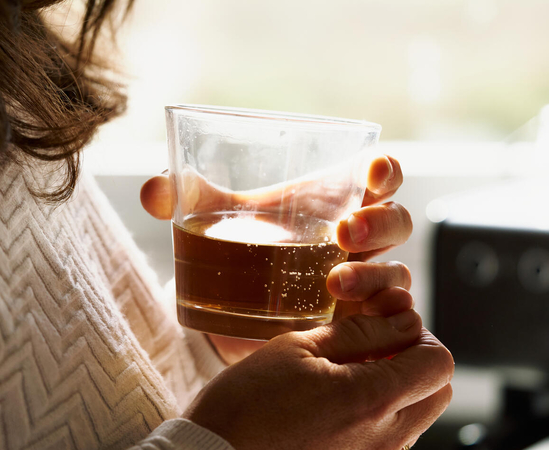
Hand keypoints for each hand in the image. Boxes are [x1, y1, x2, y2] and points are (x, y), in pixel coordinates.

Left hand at [141, 155, 412, 363]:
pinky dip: (391, 320)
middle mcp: (357, 242)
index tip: (373, 170)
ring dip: (375, 275)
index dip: (385, 169)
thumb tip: (153, 192)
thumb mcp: (210, 222)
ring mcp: (363, 284)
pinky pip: (393, 321)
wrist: (228, 313)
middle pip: (395, 222)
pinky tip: (370, 324)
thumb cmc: (235, 251)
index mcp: (333, 203)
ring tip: (334, 285)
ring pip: (395, 273)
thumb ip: (182, 199)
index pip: (378, 176)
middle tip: (343, 233)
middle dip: (379, 223)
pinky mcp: (357, 326)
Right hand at [184, 309, 453, 449]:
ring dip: (397, 386)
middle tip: (372, 346)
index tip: (384, 326)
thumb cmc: (247, 403)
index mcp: (373, 399)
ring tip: (347, 372)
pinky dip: (379, 412)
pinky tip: (336, 400)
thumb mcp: (298, 348)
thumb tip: (402, 319)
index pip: (439, 362)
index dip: (418, 334)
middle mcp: (386, 438)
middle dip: (416, 360)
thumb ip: (359, 333)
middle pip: (437, 392)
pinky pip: (391, 437)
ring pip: (416, 415)